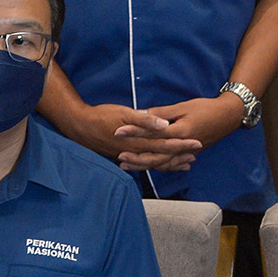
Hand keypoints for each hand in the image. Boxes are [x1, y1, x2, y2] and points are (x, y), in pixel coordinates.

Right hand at [71, 102, 202, 170]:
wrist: (79, 126)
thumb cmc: (102, 116)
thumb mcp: (123, 112)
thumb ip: (144, 119)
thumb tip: (163, 124)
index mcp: (138, 140)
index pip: (165, 144)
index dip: (182, 144)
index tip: (197, 142)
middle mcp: (135, 151)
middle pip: (163, 156)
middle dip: (180, 156)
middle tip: (196, 155)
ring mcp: (130, 155)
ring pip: (155, 163)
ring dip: (171, 163)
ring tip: (187, 163)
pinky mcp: (125, 155)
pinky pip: (145, 163)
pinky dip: (158, 164)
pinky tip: (165, 164)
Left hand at [116, 94, 245, 169]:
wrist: (229, 116)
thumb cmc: (206, 108)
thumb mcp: (183, 106)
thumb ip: (162, 113)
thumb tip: (142, 114)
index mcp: (180, 131)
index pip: (153, 133)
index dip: (135, 132)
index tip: (119, 131)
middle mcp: (183, 146)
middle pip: (156, 155)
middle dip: (136, 156)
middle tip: (119, 156)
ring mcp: (187, 152)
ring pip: (162, 163)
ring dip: (144, 165)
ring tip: (127, 165)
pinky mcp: (190, 154)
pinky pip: (171, 164)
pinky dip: (159, 167)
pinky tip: (147, 168)